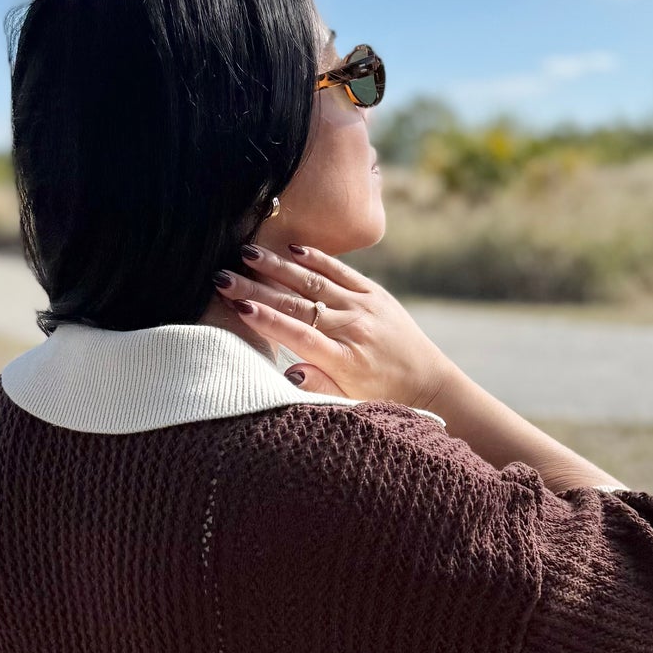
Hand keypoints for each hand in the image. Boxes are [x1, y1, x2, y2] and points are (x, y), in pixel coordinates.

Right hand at [212, 241, 454, 413]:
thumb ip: (318, 387)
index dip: (267, 321)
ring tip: (247, 253)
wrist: (428, 383)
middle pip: (297, 304)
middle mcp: (353, 328)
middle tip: (223, 276)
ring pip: (314, 281)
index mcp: (344, 359)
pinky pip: (341, 271)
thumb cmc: (384, 397)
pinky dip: (317, 258)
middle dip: (257, 288)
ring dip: (279, 267)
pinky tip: (292, 249)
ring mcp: (365, 307)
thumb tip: (288, 372)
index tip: (239, 308)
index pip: (298, 335)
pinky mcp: (375, 294)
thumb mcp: (351, 403)